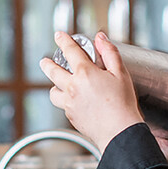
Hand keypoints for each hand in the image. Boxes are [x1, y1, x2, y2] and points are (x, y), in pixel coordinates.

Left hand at [37, 31, 142, 150]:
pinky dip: (64, 101)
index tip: (59, 36)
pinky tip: (72, 101)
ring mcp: (69, 103)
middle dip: (47, 64)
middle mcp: (73, 88)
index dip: (63, 41)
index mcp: (85, 73)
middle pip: (53, 72)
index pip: (70, 51)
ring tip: (57, 85)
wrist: (119, 132)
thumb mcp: (121, 73)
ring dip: (53, 86)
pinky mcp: (71, 117)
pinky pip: (62, 106)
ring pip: (53, 92)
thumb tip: (100, 38)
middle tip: (44, 61)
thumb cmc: (123, 104)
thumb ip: (110, 53)